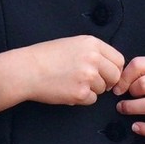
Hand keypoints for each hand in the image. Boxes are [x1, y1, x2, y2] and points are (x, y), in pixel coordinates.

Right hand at [0, 36, 124, 113]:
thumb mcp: (71, 44)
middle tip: (92, 82)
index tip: (107, 74)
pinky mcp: (81, 92)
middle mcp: (92, 58)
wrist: (26, 70)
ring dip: (91, 89)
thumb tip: (110, 67)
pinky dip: (82, 98)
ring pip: (103, 89)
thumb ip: (92, 52)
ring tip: (72, 82)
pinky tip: (67, 90)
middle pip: (115, 76)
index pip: (118, 59)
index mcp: (91, 43)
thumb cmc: (44, 57)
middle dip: (107, 82)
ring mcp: (88, 76)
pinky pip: (92, 100)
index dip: (114, 69)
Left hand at [113, 57, 144, 135]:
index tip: (117, 86)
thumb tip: (117, 81)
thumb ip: (144, 70)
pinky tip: (136, 127)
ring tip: (123, 109)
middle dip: (128, 93)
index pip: (140, 64)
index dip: (124, 76)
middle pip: (143, 85)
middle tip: (122, 99)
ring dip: (131, 108)